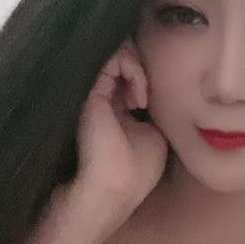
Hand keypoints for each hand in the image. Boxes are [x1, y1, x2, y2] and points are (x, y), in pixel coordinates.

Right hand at [72, 39, 168, 235]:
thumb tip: (150, 96)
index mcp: (116, 113)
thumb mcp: (153, 138)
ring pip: (118, 57)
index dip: (144, 80)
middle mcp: (102, 101)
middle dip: (141, 69)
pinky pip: (115, 58)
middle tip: (146, 94)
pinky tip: (140, 95)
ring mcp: (94, 94)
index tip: (150, 102)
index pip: (127, 81)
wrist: (111, 186)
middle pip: (121, 66)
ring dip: (139, 68)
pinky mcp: (91, 90)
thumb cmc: (135, 172)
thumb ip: (149, 114)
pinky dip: (133, 68)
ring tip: (142, 97)